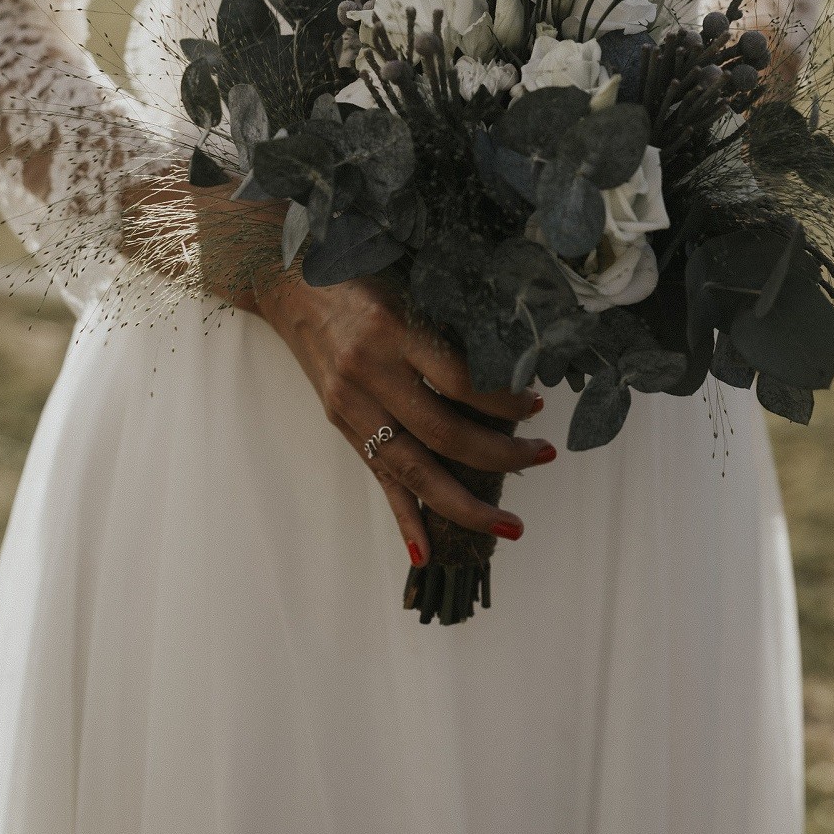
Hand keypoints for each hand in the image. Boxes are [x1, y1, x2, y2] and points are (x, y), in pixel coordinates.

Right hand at [253, 264, 553, 566]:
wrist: (291, 286)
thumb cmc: (360, 279)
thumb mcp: (409, 290)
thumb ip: (447, 329)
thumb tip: (510, 366)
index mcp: (393, 330)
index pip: (459, 380)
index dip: (503, 401)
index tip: (535, 406)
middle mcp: (369, 372)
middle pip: (443, 433)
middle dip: (500, 455)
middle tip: (543, 457)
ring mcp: (351, 405)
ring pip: (413, 469)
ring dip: (464, 504)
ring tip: (508, 524)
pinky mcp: (341, 425)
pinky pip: (378, 478)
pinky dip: (403, 519)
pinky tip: (425, 553)